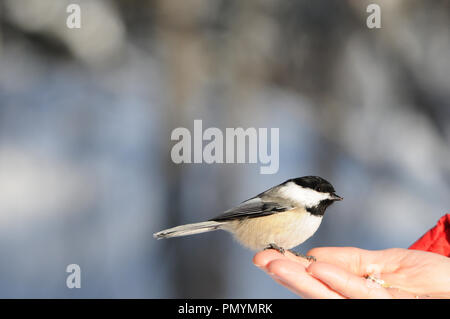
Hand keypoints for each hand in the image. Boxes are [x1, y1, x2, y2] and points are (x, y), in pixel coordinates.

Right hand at [253, 247, 449, 297]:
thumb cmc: (430, 279)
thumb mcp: (387, 262)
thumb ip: (351, 261)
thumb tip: (314, 257)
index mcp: (356, 289)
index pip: (318, 279)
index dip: (292, 267)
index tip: (268, 254)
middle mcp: (357, 301)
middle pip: (316, 291)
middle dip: (287, 275)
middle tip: (261, 258)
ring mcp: (369, 307)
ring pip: (329, 296)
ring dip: (300, 281)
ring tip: (275, 264)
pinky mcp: (385, 309)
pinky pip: (358, 296)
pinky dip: (336, 282)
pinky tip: (316, 269)